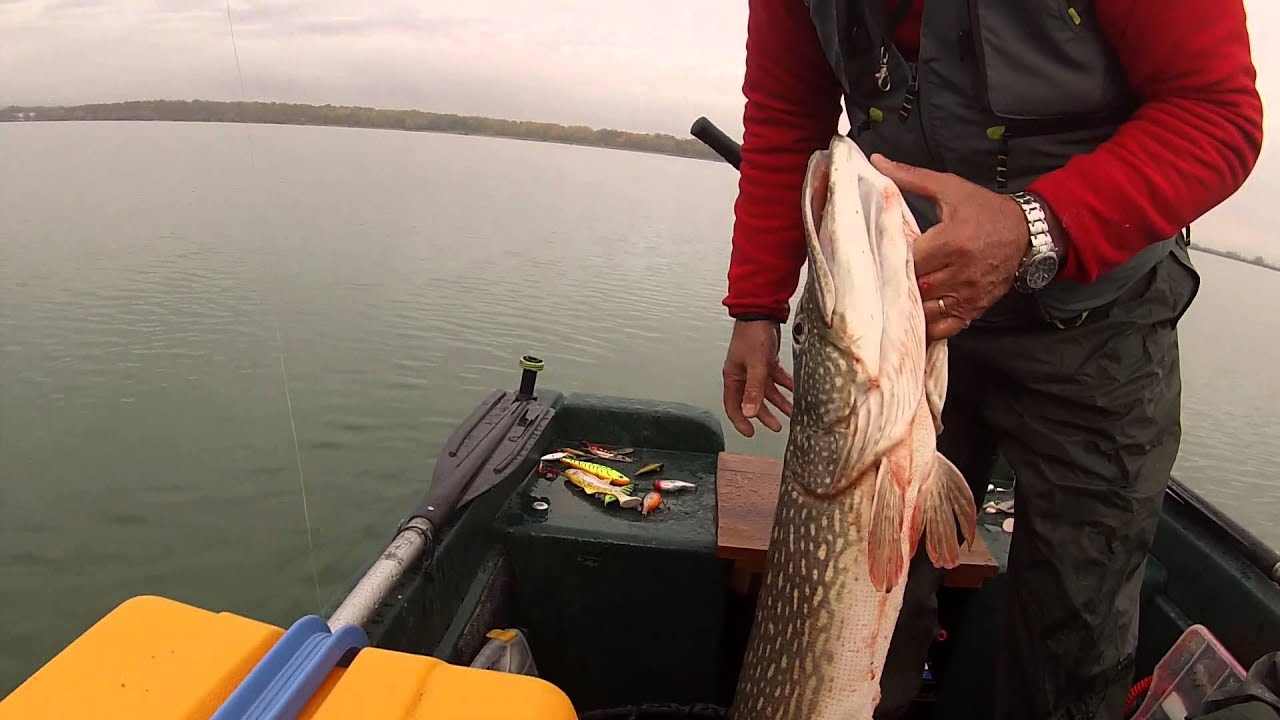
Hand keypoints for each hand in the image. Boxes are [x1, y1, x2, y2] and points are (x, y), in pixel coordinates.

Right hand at [722, 320, 793, 437]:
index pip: (733, 406)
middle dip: (764, 415)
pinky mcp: (767, 361)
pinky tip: (796, 391)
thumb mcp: (756, 365)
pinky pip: (776, 378)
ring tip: (792, 412)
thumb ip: (753, 391)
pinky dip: (785, 385)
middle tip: (777, 427)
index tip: (751, 433)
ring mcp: (755, 368)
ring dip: (779, 402)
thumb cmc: (753, 334)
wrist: (762, 311)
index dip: (740, 421)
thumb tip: (749, 413)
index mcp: (733, 377)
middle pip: (752, 401)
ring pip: (767, 391)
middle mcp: (742, 375)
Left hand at [870, 154, 1030, 340]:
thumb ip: (910, 177)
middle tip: (883, 277)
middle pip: (915, 287)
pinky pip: (945, 329)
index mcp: (951, 241)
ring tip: (897, 296)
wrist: (1026, 233)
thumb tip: (877, 161)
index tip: (883, 253)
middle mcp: (960, 272)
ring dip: (910, 305)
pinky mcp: (974, 309)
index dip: (892, 258)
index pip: (908, 259)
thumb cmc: (984, 209)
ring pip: (927, 311)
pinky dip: (928, 326)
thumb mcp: (949, 188)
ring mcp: (968, 294)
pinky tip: (917, 317)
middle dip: (898, 283)